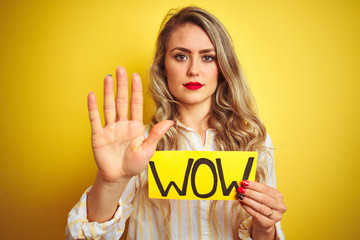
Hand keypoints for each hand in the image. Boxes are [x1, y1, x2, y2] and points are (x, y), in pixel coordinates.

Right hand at [87, 66, 173, 182]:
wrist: (119, 177)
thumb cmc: (134, 164)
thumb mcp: (148, 149)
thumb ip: (156, 134)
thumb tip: (170, 121)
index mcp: (134, 126)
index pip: (135, 103)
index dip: (135, 90)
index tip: (135, 75)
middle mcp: (122, 124)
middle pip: (121, 101)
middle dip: (121, 85)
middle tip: (120, 69)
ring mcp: (109, 129)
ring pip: (108, 106)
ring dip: (108, 92)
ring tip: (108, 77)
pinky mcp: (98, 136)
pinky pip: (95, 119)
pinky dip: (93, 108)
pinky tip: (92, 95)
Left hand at [237, 180, 285, 236]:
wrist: (263, 221)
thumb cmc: (262, 205)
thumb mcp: (262, 196)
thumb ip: (256, 190)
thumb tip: (245, 183)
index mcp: (279, 196)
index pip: (266, 189)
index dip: (254, 185)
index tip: (244, 182)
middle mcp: (280, 206)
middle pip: (264, 198)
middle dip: (250, 193)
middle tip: (241, 189)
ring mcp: (276, 216)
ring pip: (260, 207)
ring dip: (248, 200)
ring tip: (240, 196)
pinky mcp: (269, 223)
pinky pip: (256, 214)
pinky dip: (248, 208)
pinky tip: (242, 203)